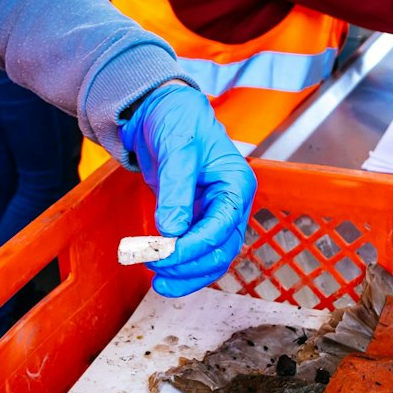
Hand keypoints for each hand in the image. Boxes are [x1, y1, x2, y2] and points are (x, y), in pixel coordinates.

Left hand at [121, 84, 256, 296]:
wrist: (158, 111)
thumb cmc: (175, 118)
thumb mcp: (176, 146)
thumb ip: (176, 188)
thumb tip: (172, 230)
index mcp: (236, 182)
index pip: (222, 225)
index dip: (195, 246)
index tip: (164, 254)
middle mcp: (231, 202)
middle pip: (222, 249)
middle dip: (191, 264)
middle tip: (156, 268)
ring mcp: (215, 213)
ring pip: (212, 257)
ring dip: (188, 274)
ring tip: (159, 281)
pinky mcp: (197, 219)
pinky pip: (197, 251)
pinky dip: (182, 266)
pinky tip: (163, 275)